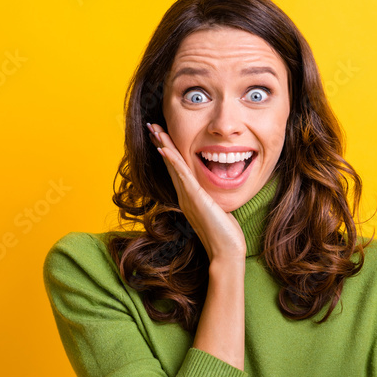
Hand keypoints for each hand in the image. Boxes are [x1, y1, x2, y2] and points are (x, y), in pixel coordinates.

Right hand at [147, 122, 246, 263]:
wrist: (225, 252)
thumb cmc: (225, 235)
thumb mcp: (217, 211)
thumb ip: (211, 201)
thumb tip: (213, 195)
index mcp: (189, 197)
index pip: (177, 168)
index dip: (168, 150)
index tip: (161, 135)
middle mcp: (184, 195)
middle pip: (170, 163)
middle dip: (161, 142)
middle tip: (151, 125)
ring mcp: (187, 197)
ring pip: (173, 165)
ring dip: (163, 145)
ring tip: (154, 129)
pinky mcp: (194, 198)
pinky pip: (181, 175)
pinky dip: (172, 160)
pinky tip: (164, 148)